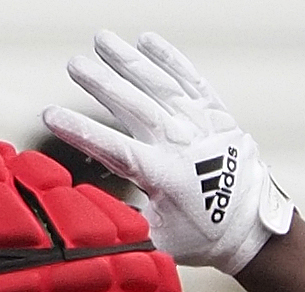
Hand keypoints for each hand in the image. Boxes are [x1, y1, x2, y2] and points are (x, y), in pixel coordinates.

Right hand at [43, 31, 293, 274]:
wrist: (252, 229)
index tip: (51, 115)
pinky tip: (147, 41)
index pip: (111, 146)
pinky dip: (169, 58)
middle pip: (133, 104)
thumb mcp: (156, 239)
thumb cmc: (203, 236)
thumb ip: (120, 219)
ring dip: (128, 60)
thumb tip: (85, 208)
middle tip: (74, 64)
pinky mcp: (215, 114)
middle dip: (101, 82)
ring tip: (102, 41)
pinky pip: (190, 78)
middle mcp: (181, 142)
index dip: (79, 129)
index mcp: (162, 173)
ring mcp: (200, 123)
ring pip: (159, 83)